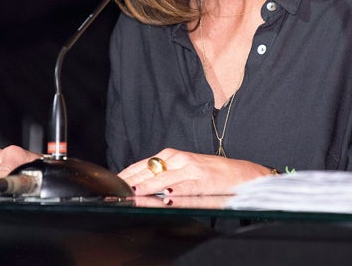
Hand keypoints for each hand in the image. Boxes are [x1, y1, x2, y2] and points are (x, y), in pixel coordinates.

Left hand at [118, 148, 271, 195]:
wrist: (241, 173)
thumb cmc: (210, 173)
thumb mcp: (184, 168)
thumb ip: (163, 174)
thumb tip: (136, 184)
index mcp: (173, 155)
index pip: (142, 165)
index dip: (125, 175)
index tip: (110, 185)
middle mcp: (180, 159)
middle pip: (149, 171)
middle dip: (131, 182)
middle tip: (115, 192)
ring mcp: (192, 169)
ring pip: (165, 179)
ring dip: (148, 187)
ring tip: (133, 194)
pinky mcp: (204, 181)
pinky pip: (187, 187)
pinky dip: (177, 191)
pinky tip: (167, 196)